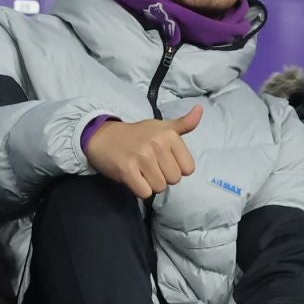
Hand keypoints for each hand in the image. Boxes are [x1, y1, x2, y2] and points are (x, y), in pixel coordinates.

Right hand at [85, 106, 202, 197]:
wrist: (103, 137)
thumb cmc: (137, 134)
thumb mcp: (162, 126)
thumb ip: (184, 124)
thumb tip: (200, 110)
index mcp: (169, 134)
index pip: (188, 168)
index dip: (177, 168)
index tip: (164, 160)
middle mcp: (157, 144)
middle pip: (174, 180)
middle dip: (163, 177)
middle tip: (150, 166)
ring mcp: (142, 157)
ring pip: (160, 187)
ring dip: (151, 184)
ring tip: (141, 171)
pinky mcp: (127, 170)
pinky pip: (145, 193)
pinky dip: (140, 190)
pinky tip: (133, 177)